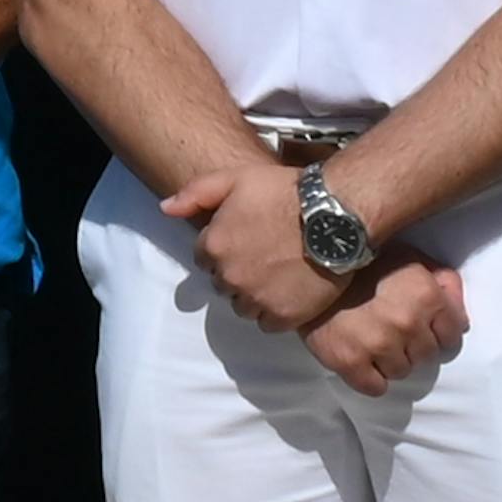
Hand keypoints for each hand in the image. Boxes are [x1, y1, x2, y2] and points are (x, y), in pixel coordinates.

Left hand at [171, 158, 350, 330]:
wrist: (336, 215)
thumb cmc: (287, 191)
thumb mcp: (237, 178)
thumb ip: (196, 193)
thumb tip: (165, 208)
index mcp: (214, 245)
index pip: (204, 258)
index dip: (224, 247)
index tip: (245, 238)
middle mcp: (229, 276)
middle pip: (223, 283)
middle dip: (238, 271)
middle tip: (265, 254)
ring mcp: (256, 299)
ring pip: (243, 306)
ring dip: (255, 294)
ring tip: (280, 273)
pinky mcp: (282, 316)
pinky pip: (269, 323)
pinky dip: (277, 311)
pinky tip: (292, 290)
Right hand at [309, 253, 472, 394]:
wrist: (310, 266)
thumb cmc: (366, 261)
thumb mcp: (411, 259)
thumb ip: (443, 281)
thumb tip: (459, 314)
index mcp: (426, 295)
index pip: (452, 336)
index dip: (437, 332)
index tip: (421, 327)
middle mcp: (407, 322)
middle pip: (426, 357)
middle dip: (413, 346)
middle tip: (391, 330)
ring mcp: (378, 344)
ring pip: (401, 372)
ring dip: (390, 361)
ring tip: (372, 340)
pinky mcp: (350, 362)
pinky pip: (375, 388)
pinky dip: (369, 378)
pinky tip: (360, 357)